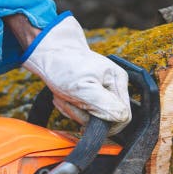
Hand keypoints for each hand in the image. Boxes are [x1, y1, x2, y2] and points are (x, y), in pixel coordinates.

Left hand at [22, 14, 131, 134]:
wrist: (50, 53)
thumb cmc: (64, 66)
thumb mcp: (83, 89)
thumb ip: (106, 105)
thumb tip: (121, 118)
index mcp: (118, 81)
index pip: (122, 116)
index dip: (102, 120)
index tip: (84, 109)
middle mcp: (114, 86)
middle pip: (107, 119)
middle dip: (84, 115)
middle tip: (70, 100)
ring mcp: (103, 90)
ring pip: (93, 118)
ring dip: (74, 111)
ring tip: (65, 97)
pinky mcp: (92, 94)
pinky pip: (85, 114)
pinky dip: (71, 109)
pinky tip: (65, 98)